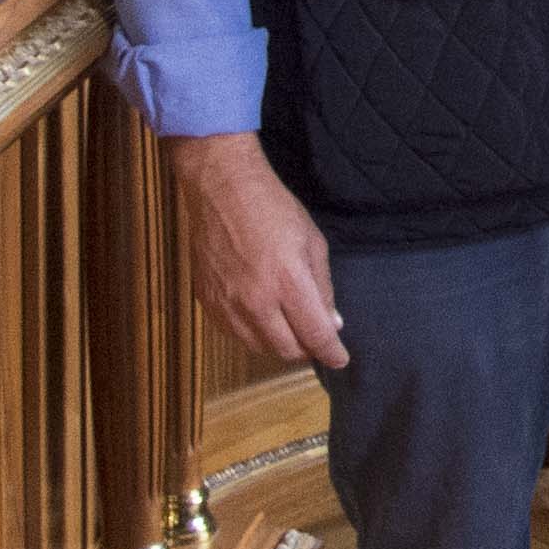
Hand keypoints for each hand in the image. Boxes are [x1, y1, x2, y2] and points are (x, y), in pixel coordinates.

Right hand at [169, 130, 348, 368]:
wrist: (221, 189)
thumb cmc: (273, 209)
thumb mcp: (312, 242)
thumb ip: (323, 287)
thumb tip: (332, 323)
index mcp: (288, 283)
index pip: (315, 335)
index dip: (332, 352)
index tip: (340, 359)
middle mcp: (256, 301)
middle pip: (286, 350)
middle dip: (305, 349)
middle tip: (312, 335)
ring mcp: (227, 304)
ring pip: (258, 347)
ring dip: (278, 342)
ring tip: (287, 324)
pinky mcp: (208, 301)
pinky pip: (233, 333)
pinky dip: (252, 333)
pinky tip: (260, 315)